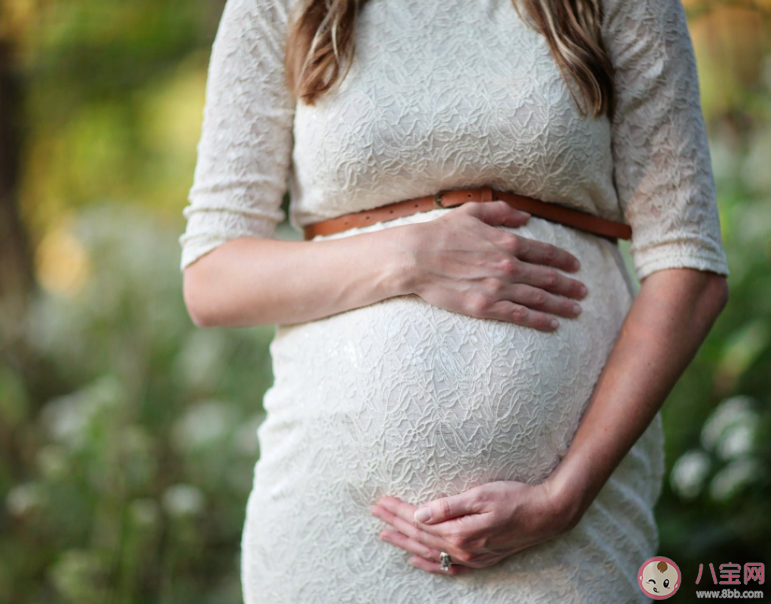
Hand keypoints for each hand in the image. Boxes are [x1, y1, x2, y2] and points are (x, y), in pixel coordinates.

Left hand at [370, 480, 579, 574]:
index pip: (419, 520)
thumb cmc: (515, 498)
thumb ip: (448, 506)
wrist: (546, 515)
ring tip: (385, 534)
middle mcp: (463, 549)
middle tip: (375, 513)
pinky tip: (416, 559)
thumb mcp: (481, 495)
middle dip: (395, 523)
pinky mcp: (480, 559)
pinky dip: (428, 563)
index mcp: (460, 531)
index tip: (380, 501)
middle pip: (420, 536)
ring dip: (405, 542)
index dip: (398, 510)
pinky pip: (447, 566)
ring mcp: (472, 557)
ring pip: (429, 551)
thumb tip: (419, 514)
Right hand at [401, 200, 588, 331]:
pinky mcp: (486, 307)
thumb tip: (525, 217)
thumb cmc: (440, 234)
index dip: (564, 260)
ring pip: (539, 298)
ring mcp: (499, 288)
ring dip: (561, 305)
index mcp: (507, 242)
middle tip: (584, 292)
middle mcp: (509, 266)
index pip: (545, 253)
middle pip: (548, 278)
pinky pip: (520, 315)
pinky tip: (553, 324)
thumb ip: (501, 212)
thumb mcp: (471, 212)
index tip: (576, 266)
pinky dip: (540, 320)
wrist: (417, 258)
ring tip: (576, 310)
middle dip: (570, 286)